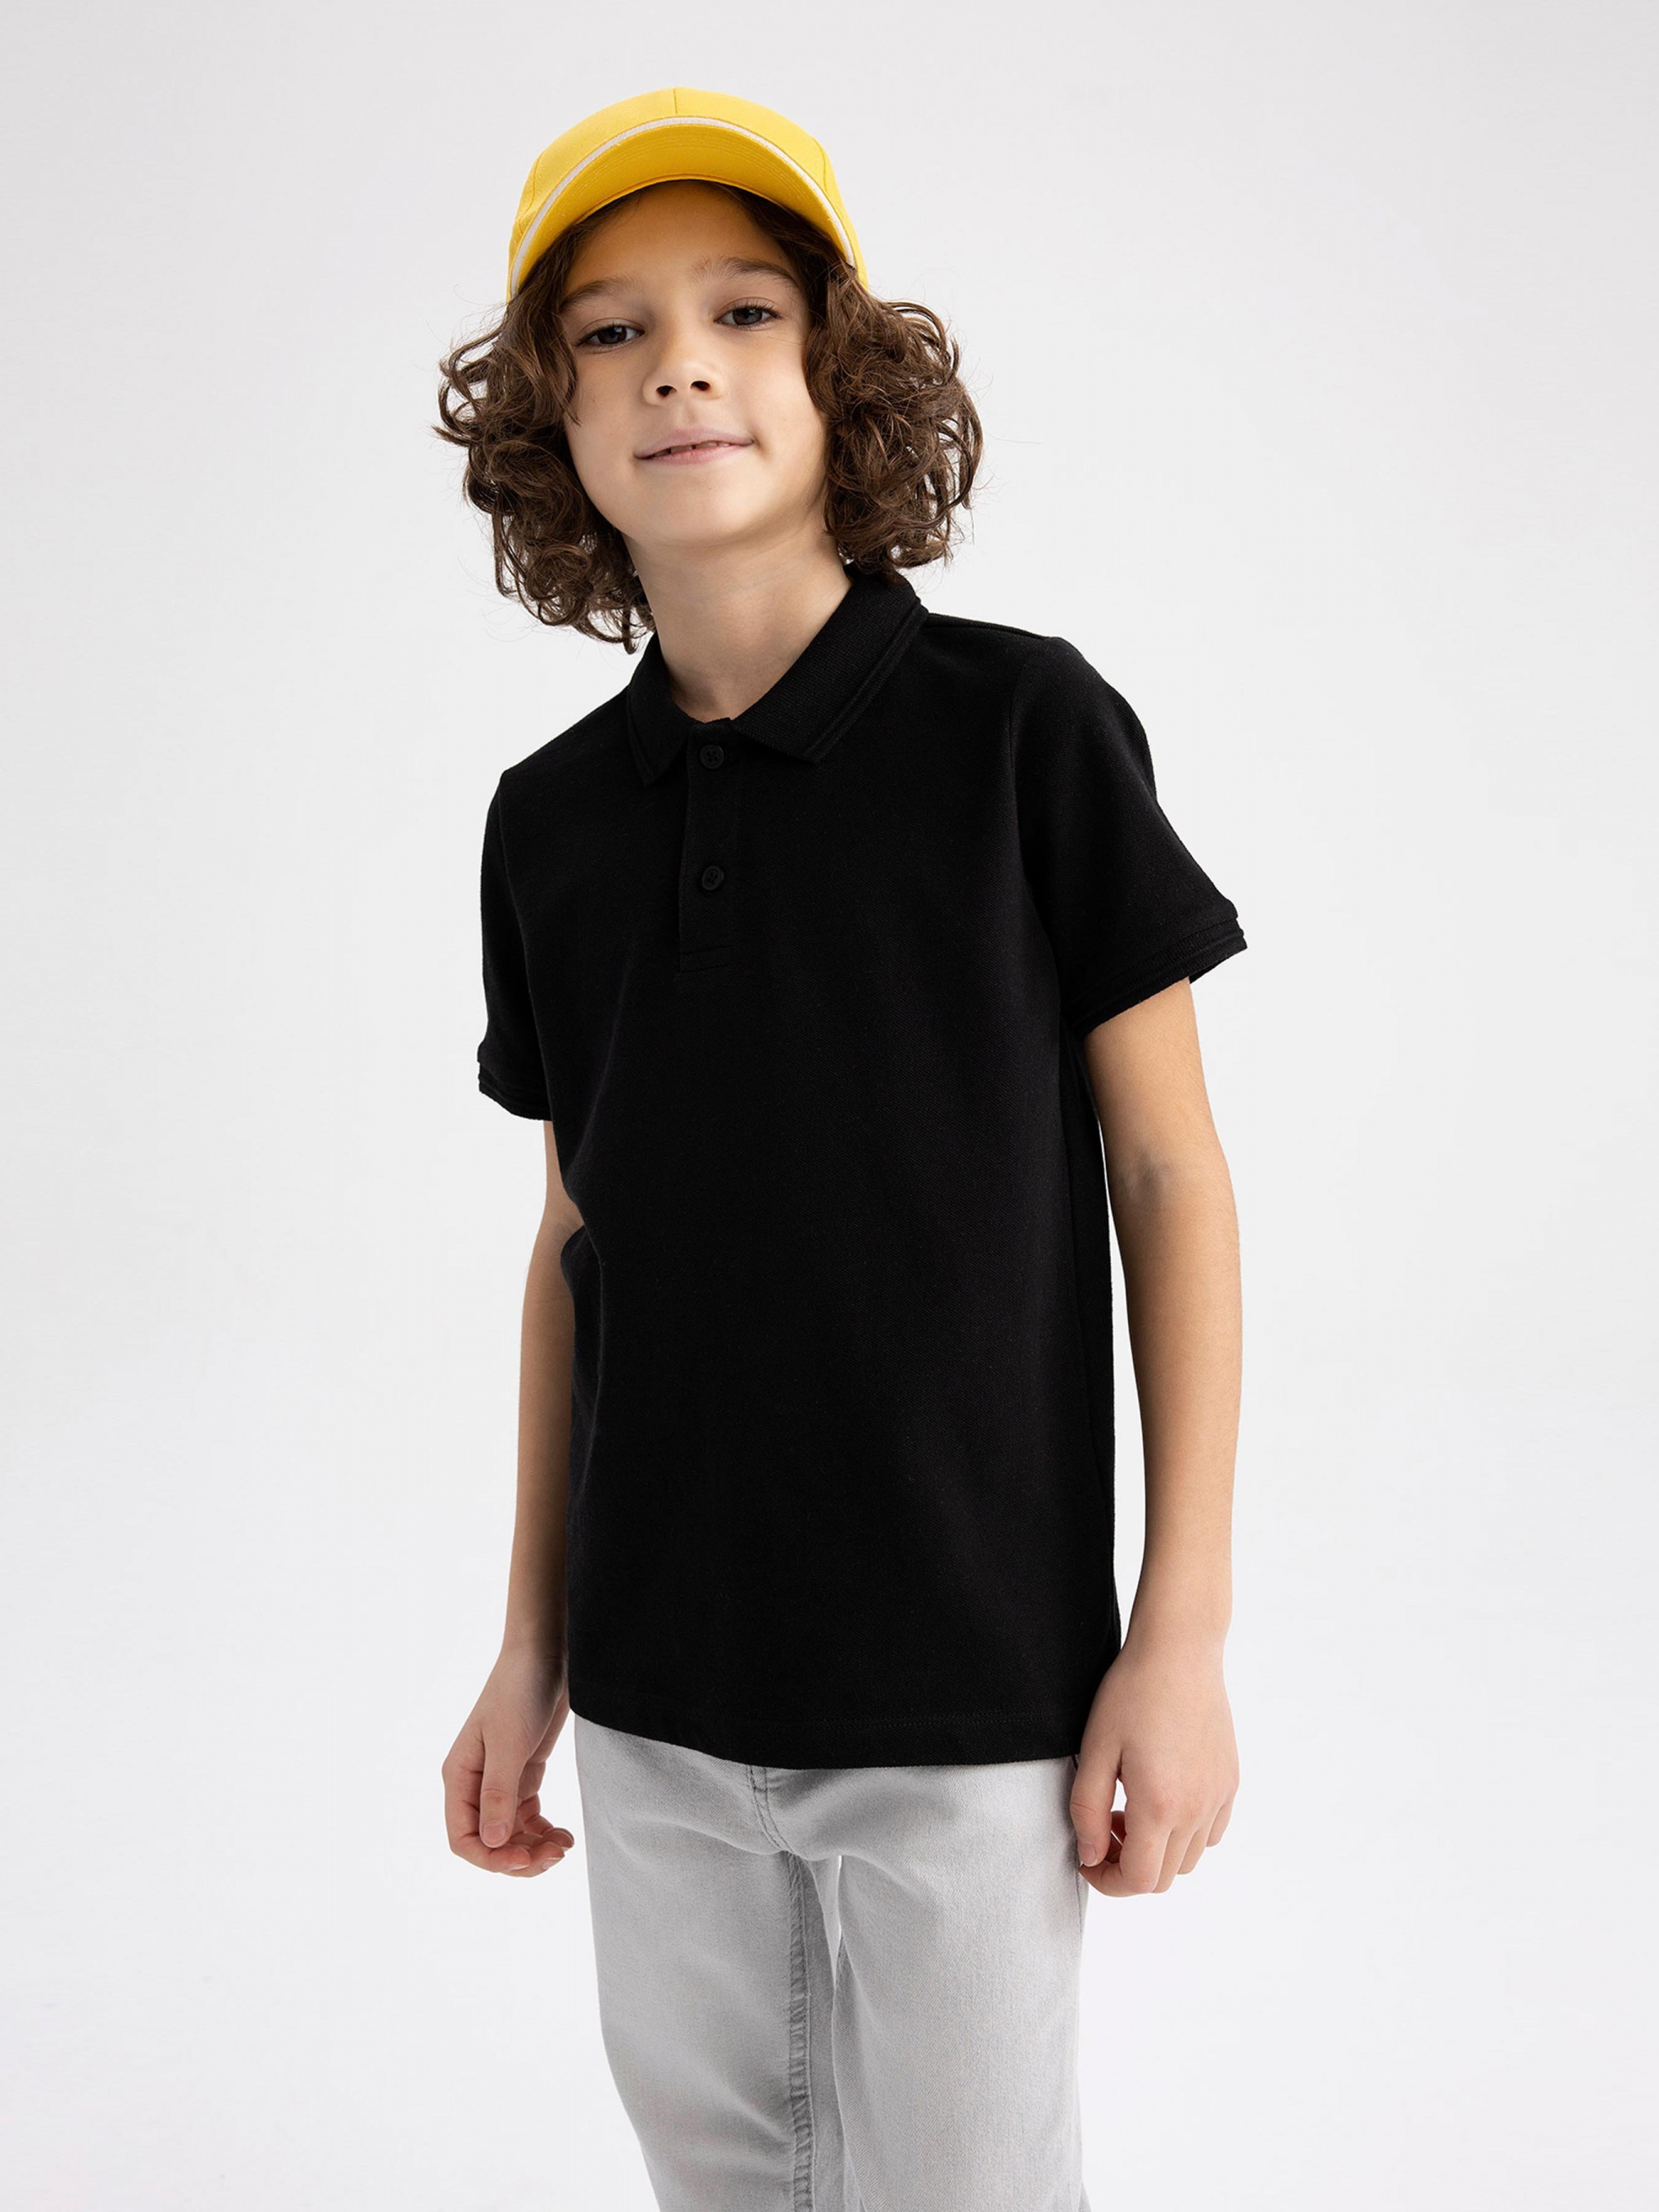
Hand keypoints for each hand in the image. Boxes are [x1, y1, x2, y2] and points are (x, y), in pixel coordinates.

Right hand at [441, 1643, 575, 1876]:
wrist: (545, 1654)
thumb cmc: (520, 1690)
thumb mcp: (510, 1742)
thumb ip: (499, 1793)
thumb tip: (493, 1844)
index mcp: (459, 1777)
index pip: (463, 1838)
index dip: (491, 1859)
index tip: (525, 1859)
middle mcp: (475, 1784)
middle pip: (489, 1843)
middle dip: (518, 1858)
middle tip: (554, 1857)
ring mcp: (500, 1781)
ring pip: (510, 1835)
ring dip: (534, 1848)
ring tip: (563, 1847)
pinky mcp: (524, 1774)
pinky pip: (527, 1819)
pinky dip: (543, 1833)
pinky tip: (564, 1835)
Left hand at [1070, 1631, 1237, 1896]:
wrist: (1181, 1650)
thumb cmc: (1131, 1693)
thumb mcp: (1096, 1749)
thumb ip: (1088, 1811)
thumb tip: (1091, 1857)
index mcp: (1161, 1805)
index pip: (1139, 1880)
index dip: (1108, 1882)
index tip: (1087, 1857)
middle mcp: (1198, 1809)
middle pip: (1164, 1876)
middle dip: (1128, 1867)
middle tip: (1104, 1828)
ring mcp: (1219, 1796)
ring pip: (1189, 1859)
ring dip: (1157, 1851)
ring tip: (1131, 1809)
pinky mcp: (1230, 1781)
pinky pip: (1211, 1832)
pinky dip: (1185, 1833)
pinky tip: (1162, 1797)